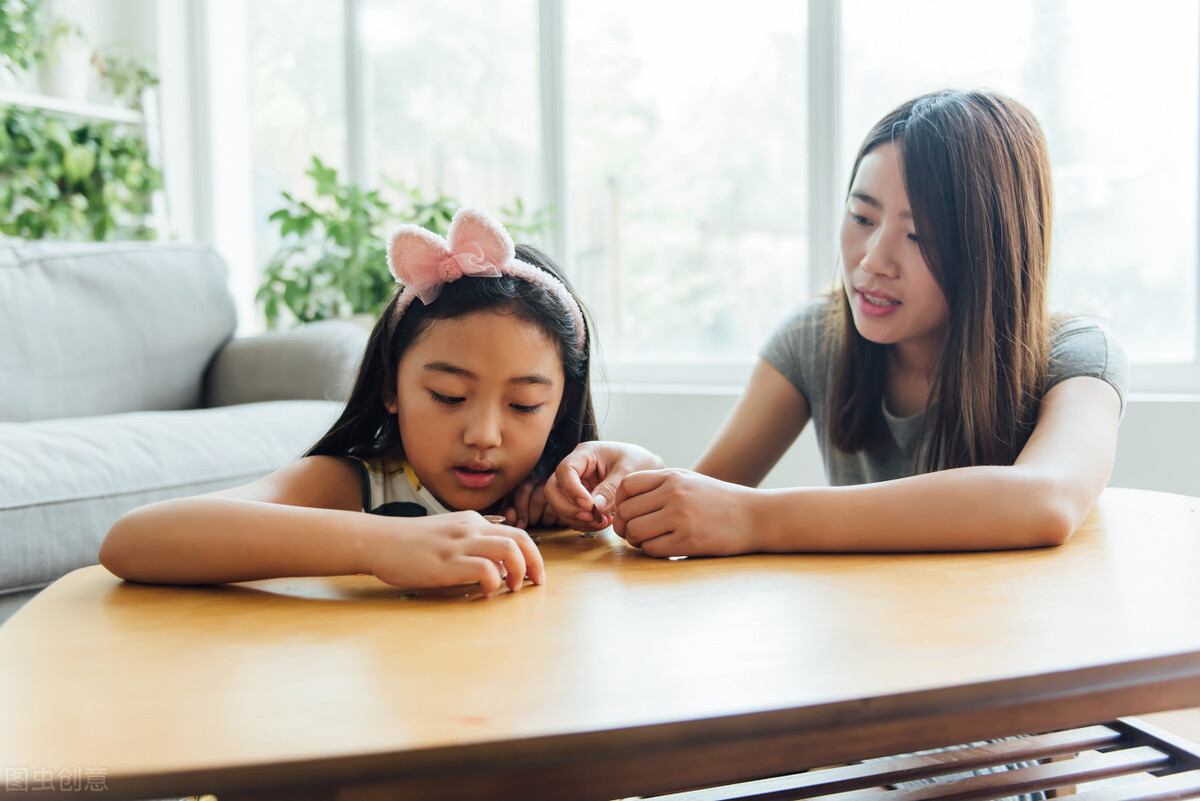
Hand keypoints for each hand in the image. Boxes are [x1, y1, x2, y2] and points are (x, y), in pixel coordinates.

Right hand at [366, 512, 545, 594]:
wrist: (378, 541)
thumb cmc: (410, 543)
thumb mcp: (446, 533)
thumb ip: (471, 544)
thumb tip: (497, 565)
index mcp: (472, 521)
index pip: (516, 532)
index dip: (532, 554)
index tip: (534, 573)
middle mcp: (470, 528)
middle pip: (520, 539)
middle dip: (535, 563)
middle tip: (536, 583)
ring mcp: (459, 544)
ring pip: (509, 551)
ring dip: (518, 572)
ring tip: (512, 588)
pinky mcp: (447, 563)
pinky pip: (485, 570)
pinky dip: (494, 583)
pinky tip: (486, 592)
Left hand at [504, 477, 561, 528]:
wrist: (552, 519)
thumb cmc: (531, 517)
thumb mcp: (516, 516)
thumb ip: (509, 517)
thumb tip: (510, 516)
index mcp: (527, 483)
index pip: (522, 490)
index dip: (521, 510)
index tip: (520, 525)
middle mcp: (543, 483)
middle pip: (536, 499)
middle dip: (532, 516)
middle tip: (532, 524)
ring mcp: (558, 490)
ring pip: (550, 506)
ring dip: (544, 520)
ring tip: (543, 522)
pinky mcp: (568, 499)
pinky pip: (562, 512)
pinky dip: (556, 521)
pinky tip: (553, 522)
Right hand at [544, 441, 664, 531]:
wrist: (647, 470)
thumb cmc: (639, 462)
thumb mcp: (628, 471)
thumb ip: (611, 488)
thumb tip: (594, 507)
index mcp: (585, 453)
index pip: (565, 470)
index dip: (572, 490)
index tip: (589, 505)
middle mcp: (575, 469)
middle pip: (553, 490)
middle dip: (567, 508)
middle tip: (591, 518)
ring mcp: (576, 485)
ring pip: (559, 505)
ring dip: (577, 519)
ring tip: (603, 522)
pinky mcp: (580, 500)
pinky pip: (572, 515)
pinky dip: (583, 523)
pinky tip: (604, 523)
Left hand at [613, 469, 763, 556]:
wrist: (755, 516)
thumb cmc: (718, 500)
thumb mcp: (688, 480)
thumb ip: (658, 486)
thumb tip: (622, 502)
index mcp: (671, 477)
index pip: (626, 486)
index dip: (620, 502)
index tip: (627, 512)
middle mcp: (674, 495)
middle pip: (626, 512)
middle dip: (624, 526)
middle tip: (632, 532)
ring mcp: (681, 518)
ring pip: (635, 532)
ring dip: (635, 541)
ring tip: (648, 540)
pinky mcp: (688, 541)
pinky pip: (652, 549)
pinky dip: (651, 551)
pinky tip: (663, 547)